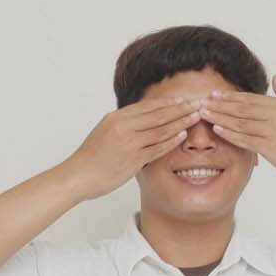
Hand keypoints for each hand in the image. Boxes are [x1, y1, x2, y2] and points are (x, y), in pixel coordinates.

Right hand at [63, 97, 207, 200]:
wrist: (77, 176)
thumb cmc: (90, 158)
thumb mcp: (104, 133)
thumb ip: (123, 126)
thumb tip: (139, 121)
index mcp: (116, 118)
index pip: (147, 106)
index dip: (168, 102)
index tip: (183, 99)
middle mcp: (123, 126)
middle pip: (158, 114)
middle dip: (180, 108)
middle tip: (198, 103)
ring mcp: (128, 143)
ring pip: (160, 129)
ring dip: (181, 122)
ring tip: (197, 116)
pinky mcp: (132, 159)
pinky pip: (156, 148)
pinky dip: (171, 140)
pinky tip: (182, 135)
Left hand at [181, 75, 275, 189]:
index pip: (251, 98)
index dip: (231, 96)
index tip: (214, 94)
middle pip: (243, 108)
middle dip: (220, 104)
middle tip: (201, 101)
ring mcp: (274, 131)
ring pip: (241, 122)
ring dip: (220, 117)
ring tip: (203, 114)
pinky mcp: (271, 148)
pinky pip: (246, 139)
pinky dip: (230, 134)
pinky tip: (217, 129)